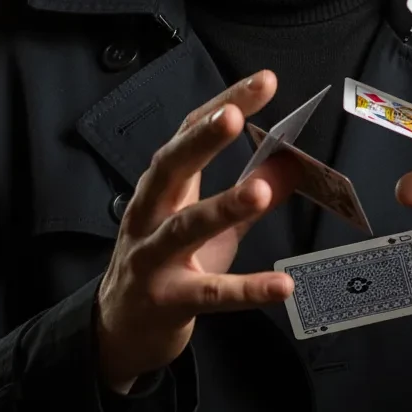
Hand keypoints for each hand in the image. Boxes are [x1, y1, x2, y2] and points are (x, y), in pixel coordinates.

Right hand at [95, 70, 298, 393]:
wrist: (119, 329)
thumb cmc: (167, 265)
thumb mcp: (208, 224)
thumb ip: (248, 191)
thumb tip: (292, 162)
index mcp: (163, 186)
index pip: (189, 131)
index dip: (225, 104)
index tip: (263, 82)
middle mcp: (150, 213)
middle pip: (172, 166)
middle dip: (202, 139)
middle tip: (235, 116)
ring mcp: (153, 257)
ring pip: (186, 227)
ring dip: (223, 206)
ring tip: (261, 191)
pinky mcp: (167, 300)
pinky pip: (210, 294)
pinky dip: (245, 290)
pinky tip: (282, 286)